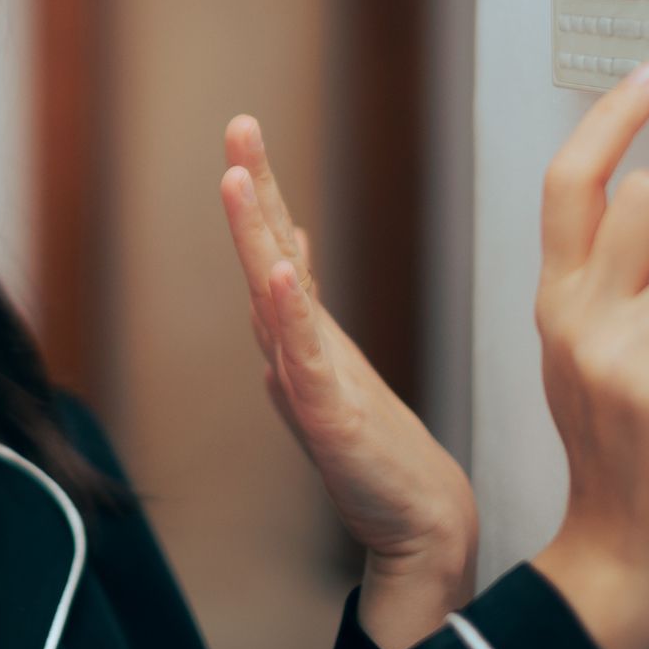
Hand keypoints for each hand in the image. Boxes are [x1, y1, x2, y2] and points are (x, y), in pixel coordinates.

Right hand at [217, 115, 477, 575]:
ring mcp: (305, 378)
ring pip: (270, 293)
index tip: (244, 135)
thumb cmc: (375, 450)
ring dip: (251, 234)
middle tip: (237, 128)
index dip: (259, 189)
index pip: (275, 245)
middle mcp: (294, 346)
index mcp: (304, 329)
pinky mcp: (327, 416)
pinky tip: (280, 272)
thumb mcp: (336, 363)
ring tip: (234, 179)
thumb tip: (289, 242)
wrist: (414, 520)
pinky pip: (305, 356)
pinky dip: (288, 313)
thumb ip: (304, 307)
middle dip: (248, 188)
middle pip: (263, 253)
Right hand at [528, 63, 648, 648]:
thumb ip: (608, 281)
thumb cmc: (620, 449)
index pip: (568, 185)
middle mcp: (573, 316)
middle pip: (644, 199)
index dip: (609, 120)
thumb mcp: (585, 350)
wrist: (620, 547)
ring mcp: (612, 352)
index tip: (648, 79)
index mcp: (555, 300)